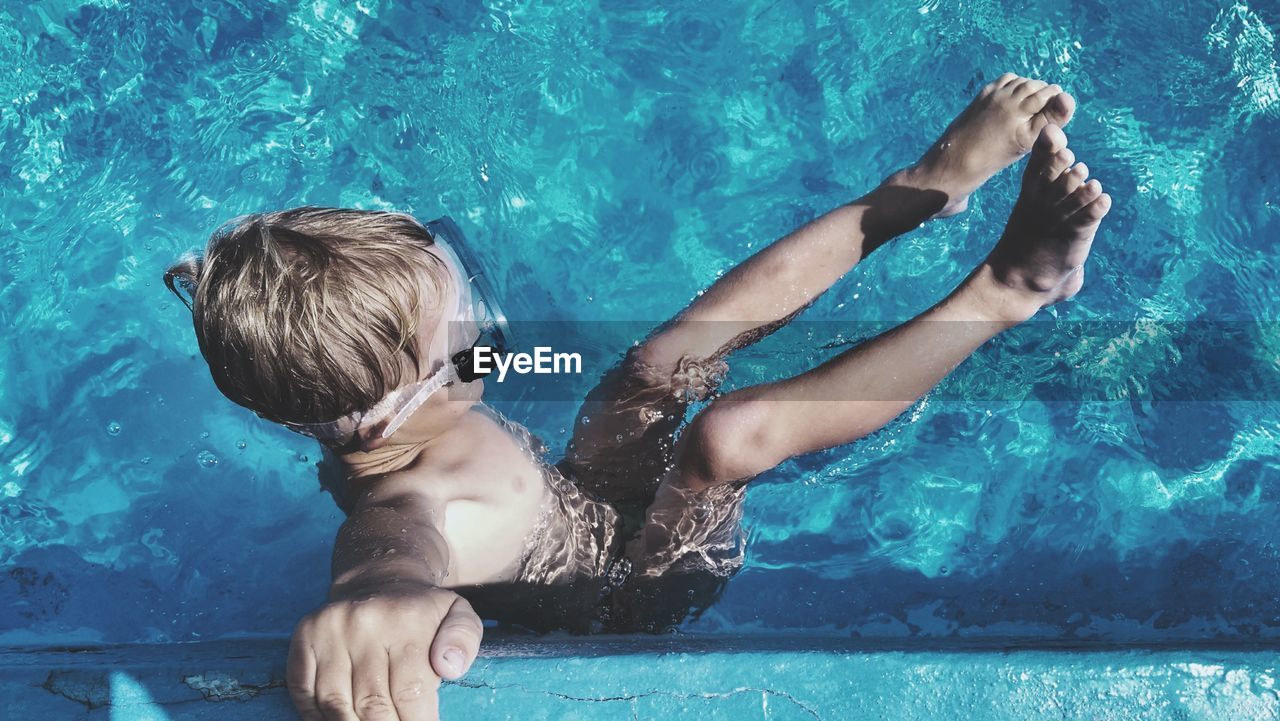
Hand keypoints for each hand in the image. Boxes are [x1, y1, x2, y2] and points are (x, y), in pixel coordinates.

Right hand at [286, 582, 482, 720]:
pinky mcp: (305, 637)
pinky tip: (341, 720)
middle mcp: (363, 622)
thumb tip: (448, 667)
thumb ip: (463, 640)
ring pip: (336, 704)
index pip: (412, 691)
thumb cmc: (421, 611)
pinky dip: (318, 717)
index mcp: (406, 620)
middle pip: (373, 703)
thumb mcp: (458, 614)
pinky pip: (304, 692)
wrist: (378, 580)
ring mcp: (330, 630)